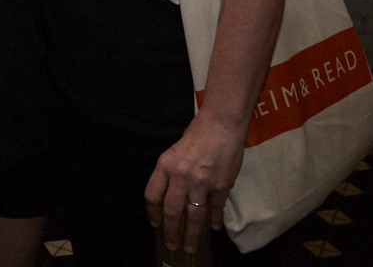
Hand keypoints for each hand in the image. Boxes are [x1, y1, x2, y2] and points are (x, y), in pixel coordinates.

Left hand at [144, 113, 244, 254]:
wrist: (221, 126)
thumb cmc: (195, 136)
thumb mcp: (173, 153)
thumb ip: (170, 175)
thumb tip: (170, 198)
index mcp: (165, 166)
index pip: (152, 196)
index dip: (153, 214)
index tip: (155, 225)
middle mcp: (180, 176)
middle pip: (171, 211)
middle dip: (171, 231)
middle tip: (172, 244)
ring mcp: (201, 183)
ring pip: (194, 216)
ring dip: (191, 234)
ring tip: (190, 247)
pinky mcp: (220, 186)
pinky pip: (215, 208)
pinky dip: (215, 220)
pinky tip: (214, 227)